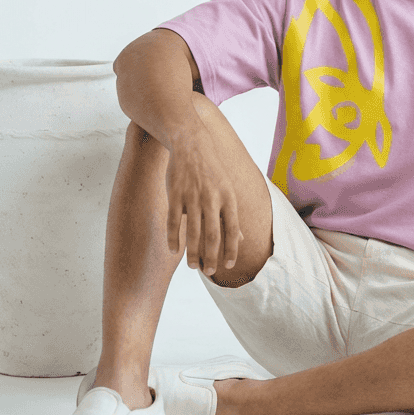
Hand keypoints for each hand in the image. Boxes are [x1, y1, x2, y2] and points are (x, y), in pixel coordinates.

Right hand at [164, 135, 243, 275]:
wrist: (191, 143)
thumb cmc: (212, 169)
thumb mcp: (227, 189)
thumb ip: (232, 215)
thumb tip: (240, 239)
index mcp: (228, 198)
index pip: (233, 230)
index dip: (231, 250)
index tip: (228, 266)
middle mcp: (212, 198)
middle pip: (213, 235)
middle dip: (212, 257)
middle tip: (209, 271)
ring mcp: (192, 196)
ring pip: (192, 232)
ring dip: (192, 252)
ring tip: (192, 266)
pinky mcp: (175, 194)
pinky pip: (173, 221)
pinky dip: (173, 238)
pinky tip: (173, 250)